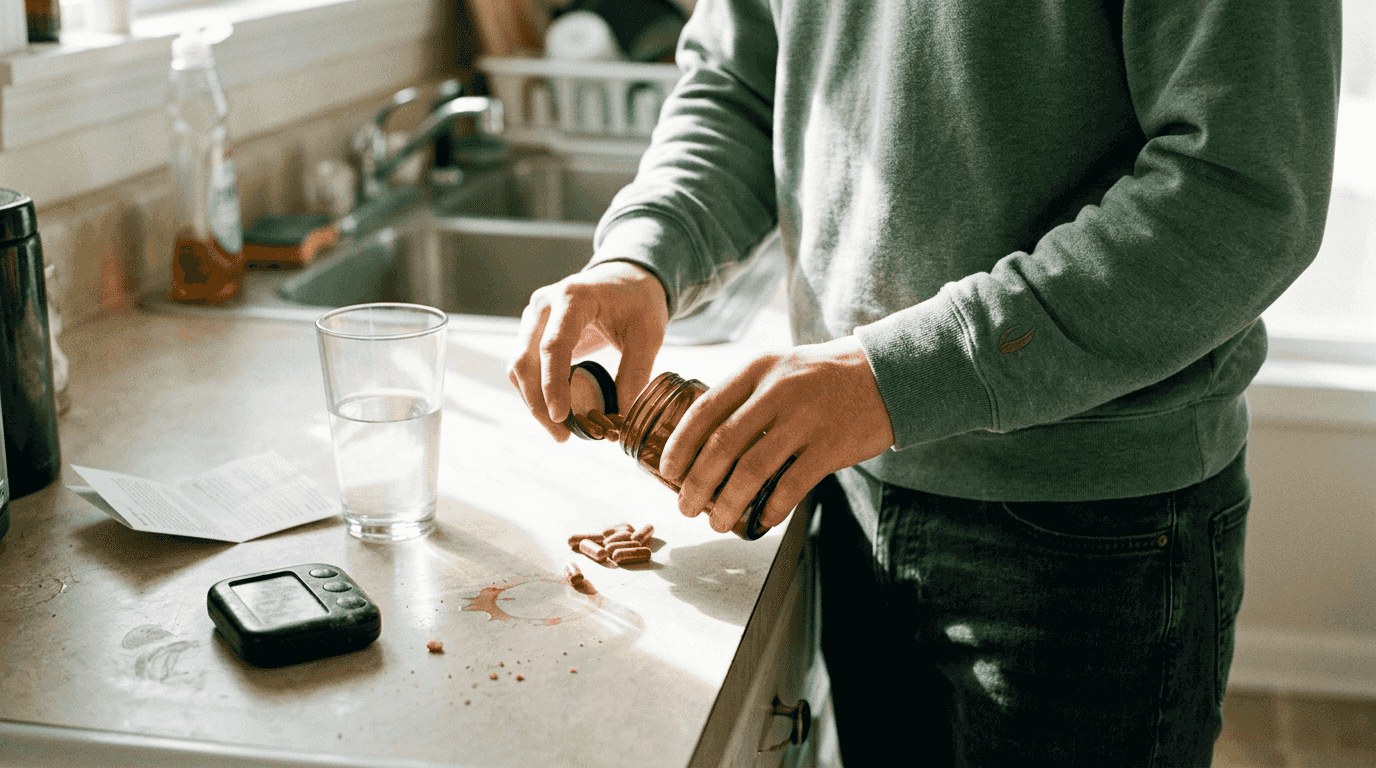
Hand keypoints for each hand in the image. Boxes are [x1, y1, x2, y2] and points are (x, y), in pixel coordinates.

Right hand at [507, 261, 669, 440]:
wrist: (626, 278)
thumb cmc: (638, 302)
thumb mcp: (648, 335)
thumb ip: (635, 373)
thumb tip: (622, 417)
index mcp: (573, 298)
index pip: (553, 346)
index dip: (553, 384)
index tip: (561, 417)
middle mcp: (544, 305)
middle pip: (525, 360)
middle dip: (538, 403)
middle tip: (563, 435)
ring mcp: (534, 317)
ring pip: (518, 367)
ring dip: (534, 402)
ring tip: (562, 432)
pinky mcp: (533, 331)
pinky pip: (525, 367)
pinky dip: (536, 392)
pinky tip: (558, 412)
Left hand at [659, 337, 895, 532]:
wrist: (889, 373)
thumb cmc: (825, 377)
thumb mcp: (781, 368)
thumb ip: (748, 396)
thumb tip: (705, 442)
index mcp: (758, 369)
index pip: (705, 409)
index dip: (680, 444)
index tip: (667, 471)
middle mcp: (778, 390)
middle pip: (722, 445)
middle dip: (697, 483)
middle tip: (686, 506)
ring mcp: (806, 419)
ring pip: (752, 470)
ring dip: (729, 502)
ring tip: (717, 521)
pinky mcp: (831, 446)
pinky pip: (792, 485)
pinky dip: (772, 509)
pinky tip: (761, 522)